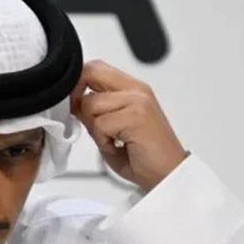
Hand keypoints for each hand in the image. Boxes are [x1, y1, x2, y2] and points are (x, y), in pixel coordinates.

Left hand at [70, 60, 187, 191]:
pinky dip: (102, 141)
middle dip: (78, 97)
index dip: (77, 83)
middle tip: (84, 119)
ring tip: (111, 140)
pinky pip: (100, 124)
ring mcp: (138, 101)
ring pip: (90, 104)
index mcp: (133, 89)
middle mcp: (137, 90)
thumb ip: (95, 112)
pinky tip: (118, 146)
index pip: (96, 68)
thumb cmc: (144, 157)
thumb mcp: (112, 128)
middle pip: (91, 73)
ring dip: (94, 128)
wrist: (169, 175)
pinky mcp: (136, 116)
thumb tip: (74, 104)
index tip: (74, 104)